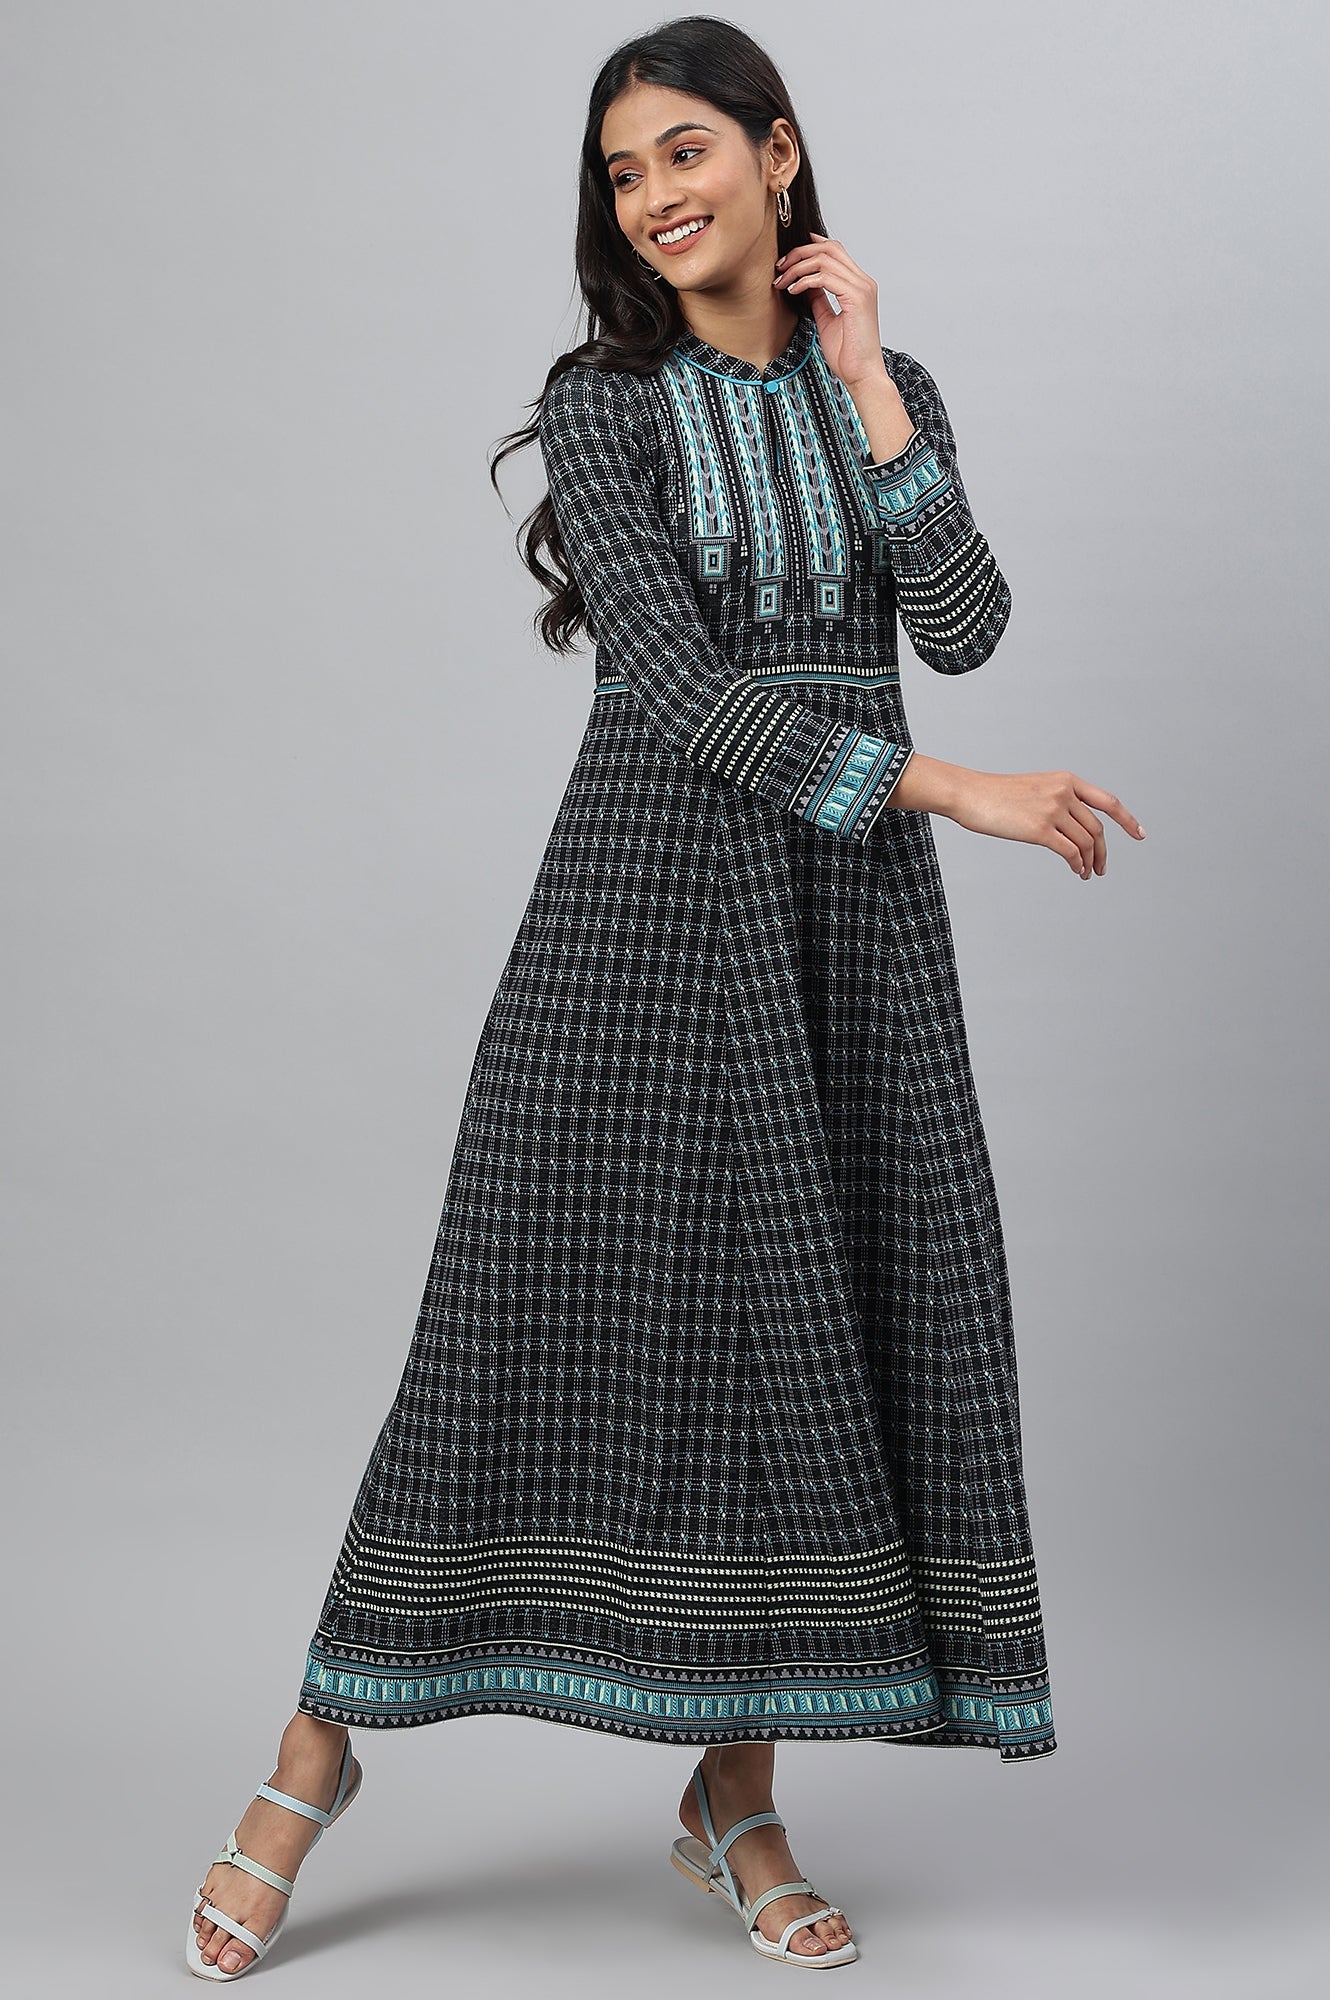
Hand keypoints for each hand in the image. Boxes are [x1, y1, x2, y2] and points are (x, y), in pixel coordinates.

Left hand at [774, 232, 888, 390]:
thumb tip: (806, 285)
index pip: (835, 251)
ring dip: (798, 267)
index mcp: (858, 285)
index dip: (810, 247)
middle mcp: (863, 282)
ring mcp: (861, 288)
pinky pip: (824, 277)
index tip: (787, 260)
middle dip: (800, 252)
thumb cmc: (848, 355)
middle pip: (829, 247)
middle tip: (780, 267)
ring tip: (782, 282)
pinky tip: (793, 291)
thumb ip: (819, 300)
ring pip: (825, 259)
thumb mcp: (827, 321)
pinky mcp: (856, 298)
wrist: (862, 375)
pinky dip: (804, 281)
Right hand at [939, 764, 1145, 876]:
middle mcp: (1064, 793)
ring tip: (1086, 873)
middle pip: (1097, 829)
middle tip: (1101, 868)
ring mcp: (1052, 810)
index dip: (1127, 820)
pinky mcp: (1039, 829)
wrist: (970, 794)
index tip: (1139, 835)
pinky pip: (1070, 852)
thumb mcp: (1035, 789)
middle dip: (1103, 852)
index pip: (1108, 802)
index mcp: (1066, 780)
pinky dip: (1077, 864)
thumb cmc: (995, 795)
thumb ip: (1058, 801)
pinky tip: (1076, 871)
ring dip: (1089, 862)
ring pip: (1085, 842)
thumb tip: (1073, 828)